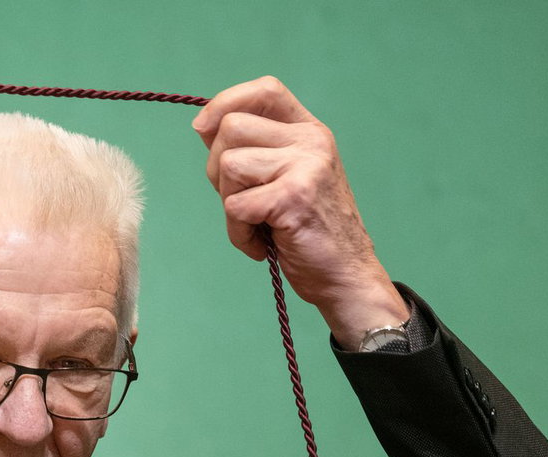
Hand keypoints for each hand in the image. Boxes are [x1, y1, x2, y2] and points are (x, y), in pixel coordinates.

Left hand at [193, 76, 406, 347]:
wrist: (345, 275)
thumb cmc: (308, 231)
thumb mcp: (286, 178)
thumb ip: (255, 150)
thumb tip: (204, 126)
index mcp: (309, 131)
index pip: (265, 89)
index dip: (225, 101)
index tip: (202, 129)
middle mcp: (311, 141)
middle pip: (231, 128)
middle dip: (217, 170)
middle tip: (241, 203)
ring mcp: (306, 166)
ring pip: (228, 165)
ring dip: (228, 205)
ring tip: (255, 225)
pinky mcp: (294, 197)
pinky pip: (235, 206)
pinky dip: (238, 234)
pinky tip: (260, 246)